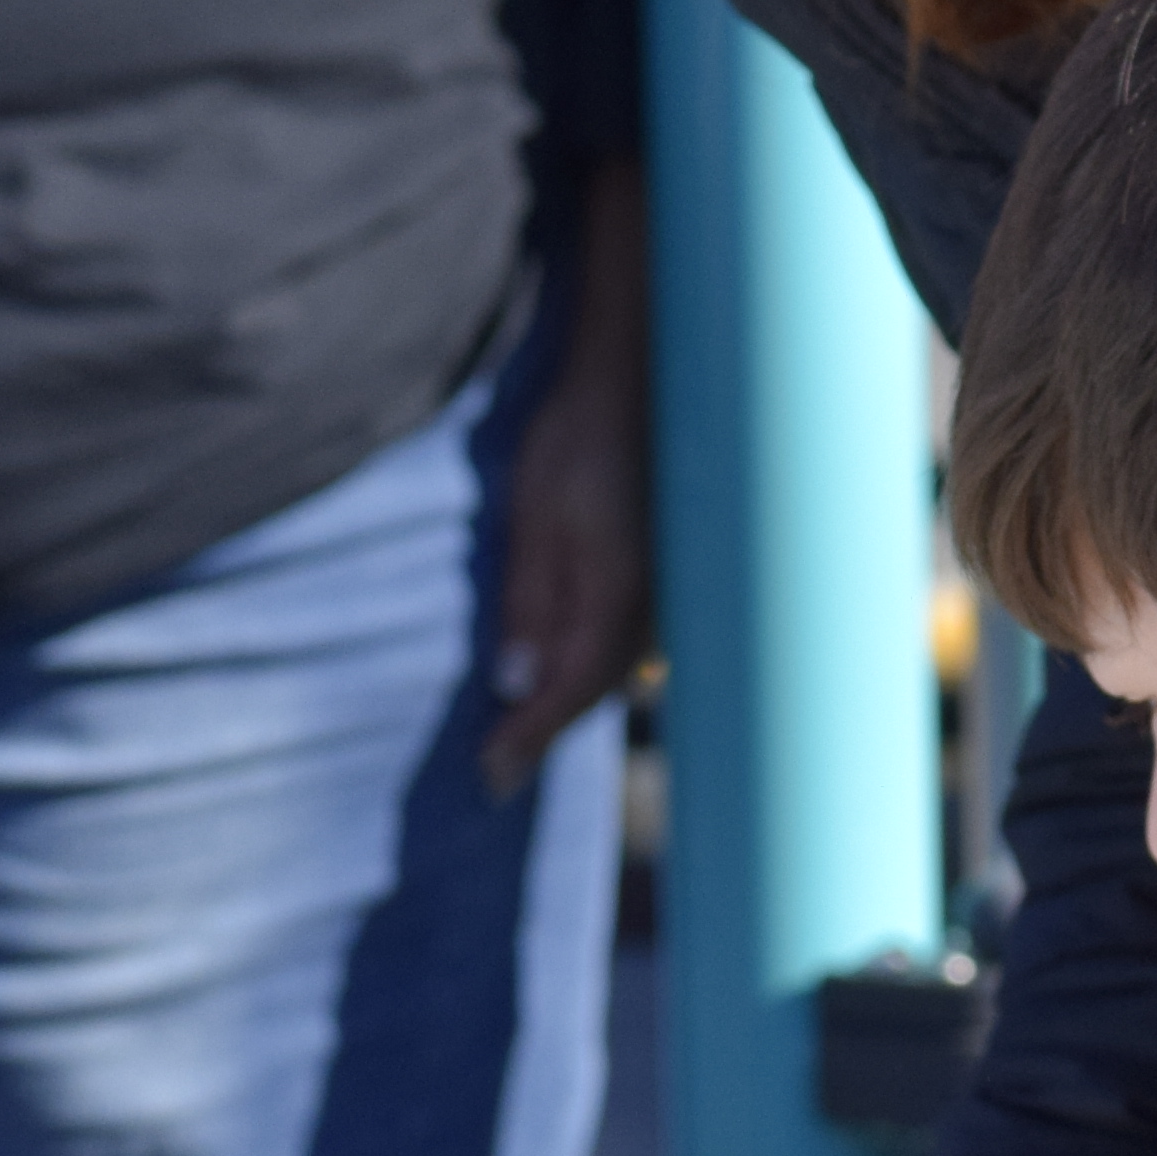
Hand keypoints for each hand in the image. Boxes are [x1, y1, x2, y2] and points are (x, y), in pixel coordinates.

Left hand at [483, 158, 650, 800]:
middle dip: (546, 731)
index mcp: (616, 594)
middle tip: (497, 770)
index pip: (566, 691)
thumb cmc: (580, 436)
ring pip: (614, 668)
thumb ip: (529, 600)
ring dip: (570, 699)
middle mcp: (653, 607)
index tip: (489, 778)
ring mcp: (667, 594)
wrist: (644, 377)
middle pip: (592, 690)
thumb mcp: (536, 513)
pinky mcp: (667, 578)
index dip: (526, 741)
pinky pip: (627, 639)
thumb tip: (516, 682)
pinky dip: (592, 664)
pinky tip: (563, 671)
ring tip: (522, 734)